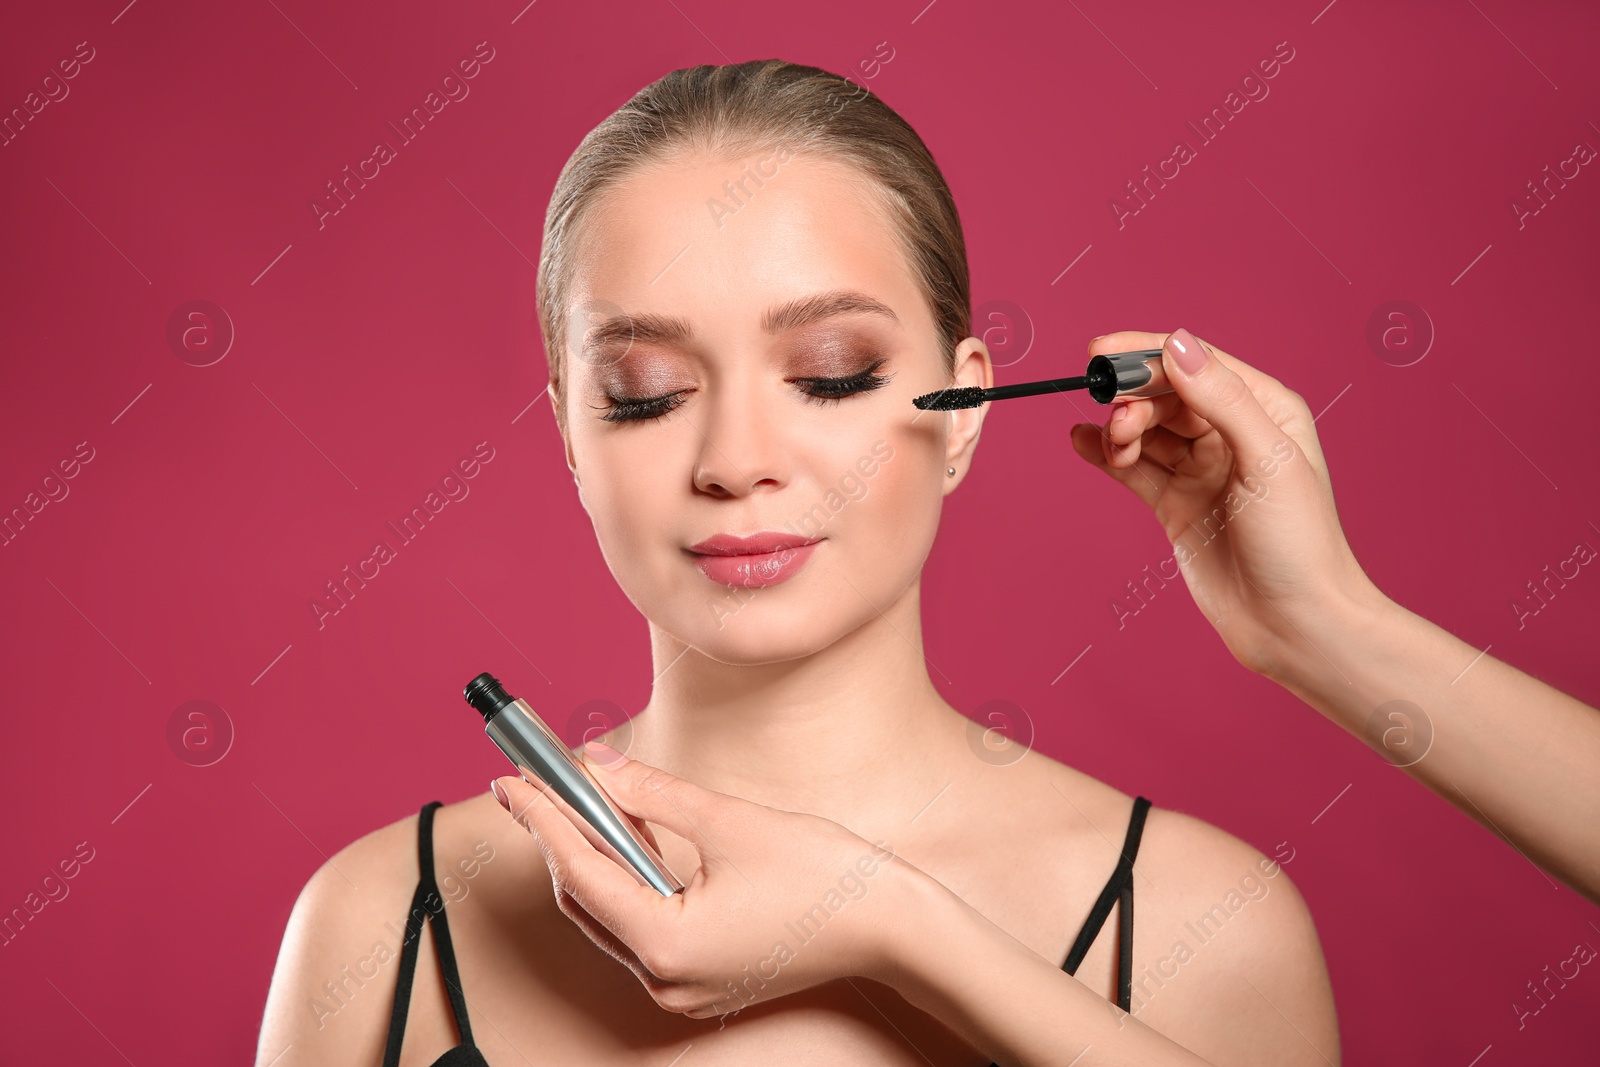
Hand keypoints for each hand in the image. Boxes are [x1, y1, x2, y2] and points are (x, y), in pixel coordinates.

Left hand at [491, 743, 910, 1020]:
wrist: (892, 928)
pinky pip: (641, 930)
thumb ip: (654, 792)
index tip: (511, 780)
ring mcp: (683, 987)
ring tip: (573, 802)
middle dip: (558, 838)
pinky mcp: (701, 981)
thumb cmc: (824, 877)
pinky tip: (624, 840)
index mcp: (667, 945)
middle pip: (586, 901)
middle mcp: (665, 979)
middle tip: (532, 784)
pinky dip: (627, 885)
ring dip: (591, 860)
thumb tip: (596, 763)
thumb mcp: (731, 822)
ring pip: (610, 917)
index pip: (579, 873)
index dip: (541, 820)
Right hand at [1068, 328, 1384, 678]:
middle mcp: (1232, 432)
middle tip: (1118, 422)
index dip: (1148, 353)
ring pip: (1147, 429)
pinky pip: (1134, 467)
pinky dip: (1106, 454)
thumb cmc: (1299, 543)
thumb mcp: (1265, 459)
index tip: (1101, 352)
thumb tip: (1176, 344)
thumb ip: (1221, 398)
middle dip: (1134, 401)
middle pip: (1165, 395)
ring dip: (1120, 429)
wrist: (1293, 624)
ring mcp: (1201, 469)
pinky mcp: (1176, 504)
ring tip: (1113, 445)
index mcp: (1265, 409)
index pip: (1196, 363)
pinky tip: (1083, 443)